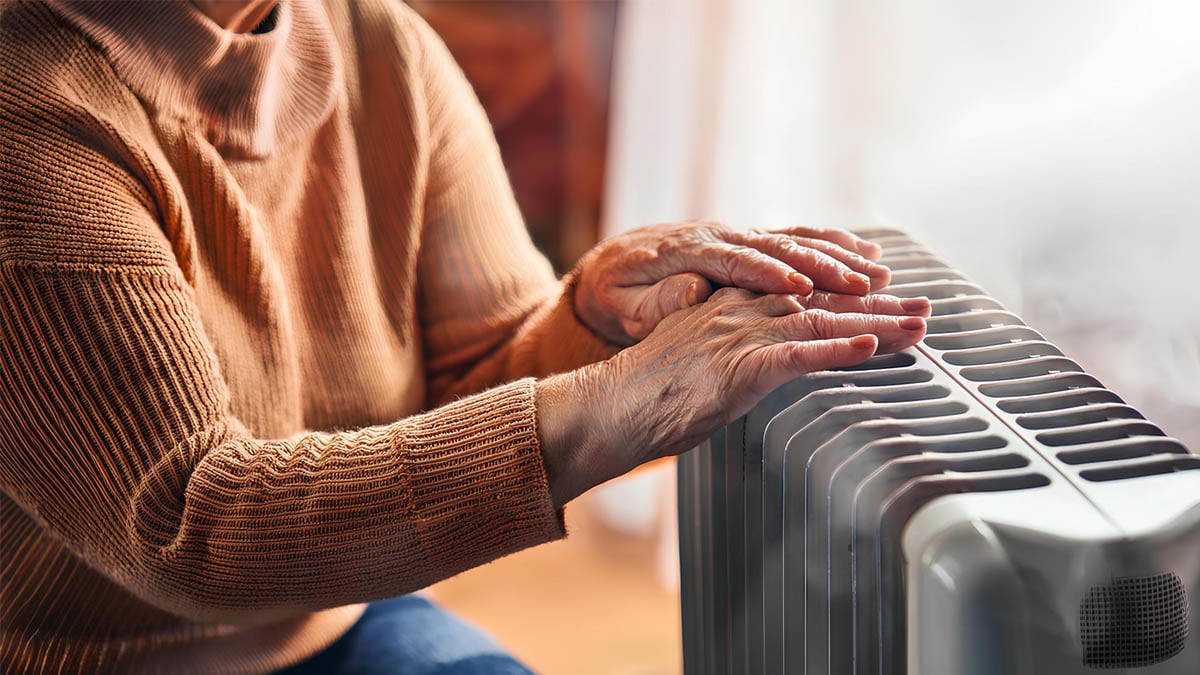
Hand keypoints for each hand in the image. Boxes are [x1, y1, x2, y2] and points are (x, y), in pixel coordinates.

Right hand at [537, 287, 928, 505]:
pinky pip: (796, 354)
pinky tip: (870, 345)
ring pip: (820, 320)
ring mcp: (739, 335)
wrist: (610, 406)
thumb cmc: (648, 394)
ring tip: (918, 324)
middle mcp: (740, 311)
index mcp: (730, 306)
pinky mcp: (737, 365)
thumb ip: (731, 349)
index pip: (802, 296)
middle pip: (822, 302)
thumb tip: (758, 358)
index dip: (850, 297)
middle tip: (926, 307)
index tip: (890, 299)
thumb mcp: (698, 359)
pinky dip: (836, 348)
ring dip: (875, 321)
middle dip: (879, 304)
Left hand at [573, 222, 891, 344]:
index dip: (771, 276)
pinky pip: (798, 238)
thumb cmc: (617, 292)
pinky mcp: (751, 241)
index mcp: (688, 253)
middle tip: (867, 286)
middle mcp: (720, 236)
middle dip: (825, 266)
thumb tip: (692, 288)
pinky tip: (867, 253)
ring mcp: (739, 235)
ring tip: (881, 273)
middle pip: (779, 249)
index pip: (736, 264)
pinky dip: (834, 244)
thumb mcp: (623, 302)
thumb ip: (656, 300)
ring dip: (840, 256)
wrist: (613, 265)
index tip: (802, 291)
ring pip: (796, 241)